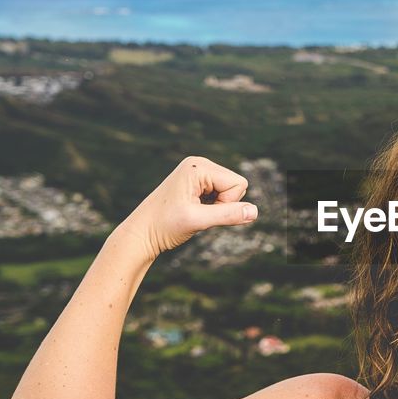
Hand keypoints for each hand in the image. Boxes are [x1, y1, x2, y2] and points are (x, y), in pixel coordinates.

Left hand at [113, 156, 257, 261]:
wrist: (142, 233)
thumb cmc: (164, 226)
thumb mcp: (198, 221)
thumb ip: (228, 214)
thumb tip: (255, 211)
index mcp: (198, 167)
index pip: (238, 183)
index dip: (228, 203)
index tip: (202, 212)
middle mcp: (198, 164)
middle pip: (236, 185)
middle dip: (224, 204)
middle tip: (198, 213)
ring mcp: (197, 172)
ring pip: (230, 190)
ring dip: (218, 206)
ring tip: (194, 212)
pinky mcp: (196, 182)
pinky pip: (221, 193)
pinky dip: (212, 206)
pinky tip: (193, 210)